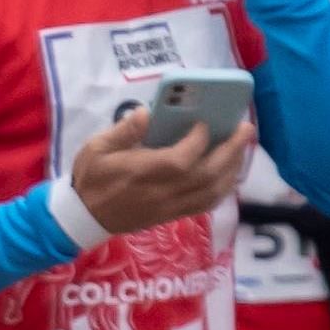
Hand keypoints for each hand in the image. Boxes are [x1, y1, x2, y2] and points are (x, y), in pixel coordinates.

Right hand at [67, 102, 252, 234]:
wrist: (85, 217)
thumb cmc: (91, 179)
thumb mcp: (95, 148)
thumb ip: (122, 131)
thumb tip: (146, 112)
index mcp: (141, 173)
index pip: (181, 159)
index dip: (198, 141)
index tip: (203, 123)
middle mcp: (161, 192)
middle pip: (207, 174)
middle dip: (230, 150)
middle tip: (245, 129)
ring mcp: (170, 206)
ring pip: (213, 190)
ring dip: (233, 168)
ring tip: (241, 148)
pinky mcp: (174, 214)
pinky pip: (207, 203)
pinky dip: (224, 188)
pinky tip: (229, 173)